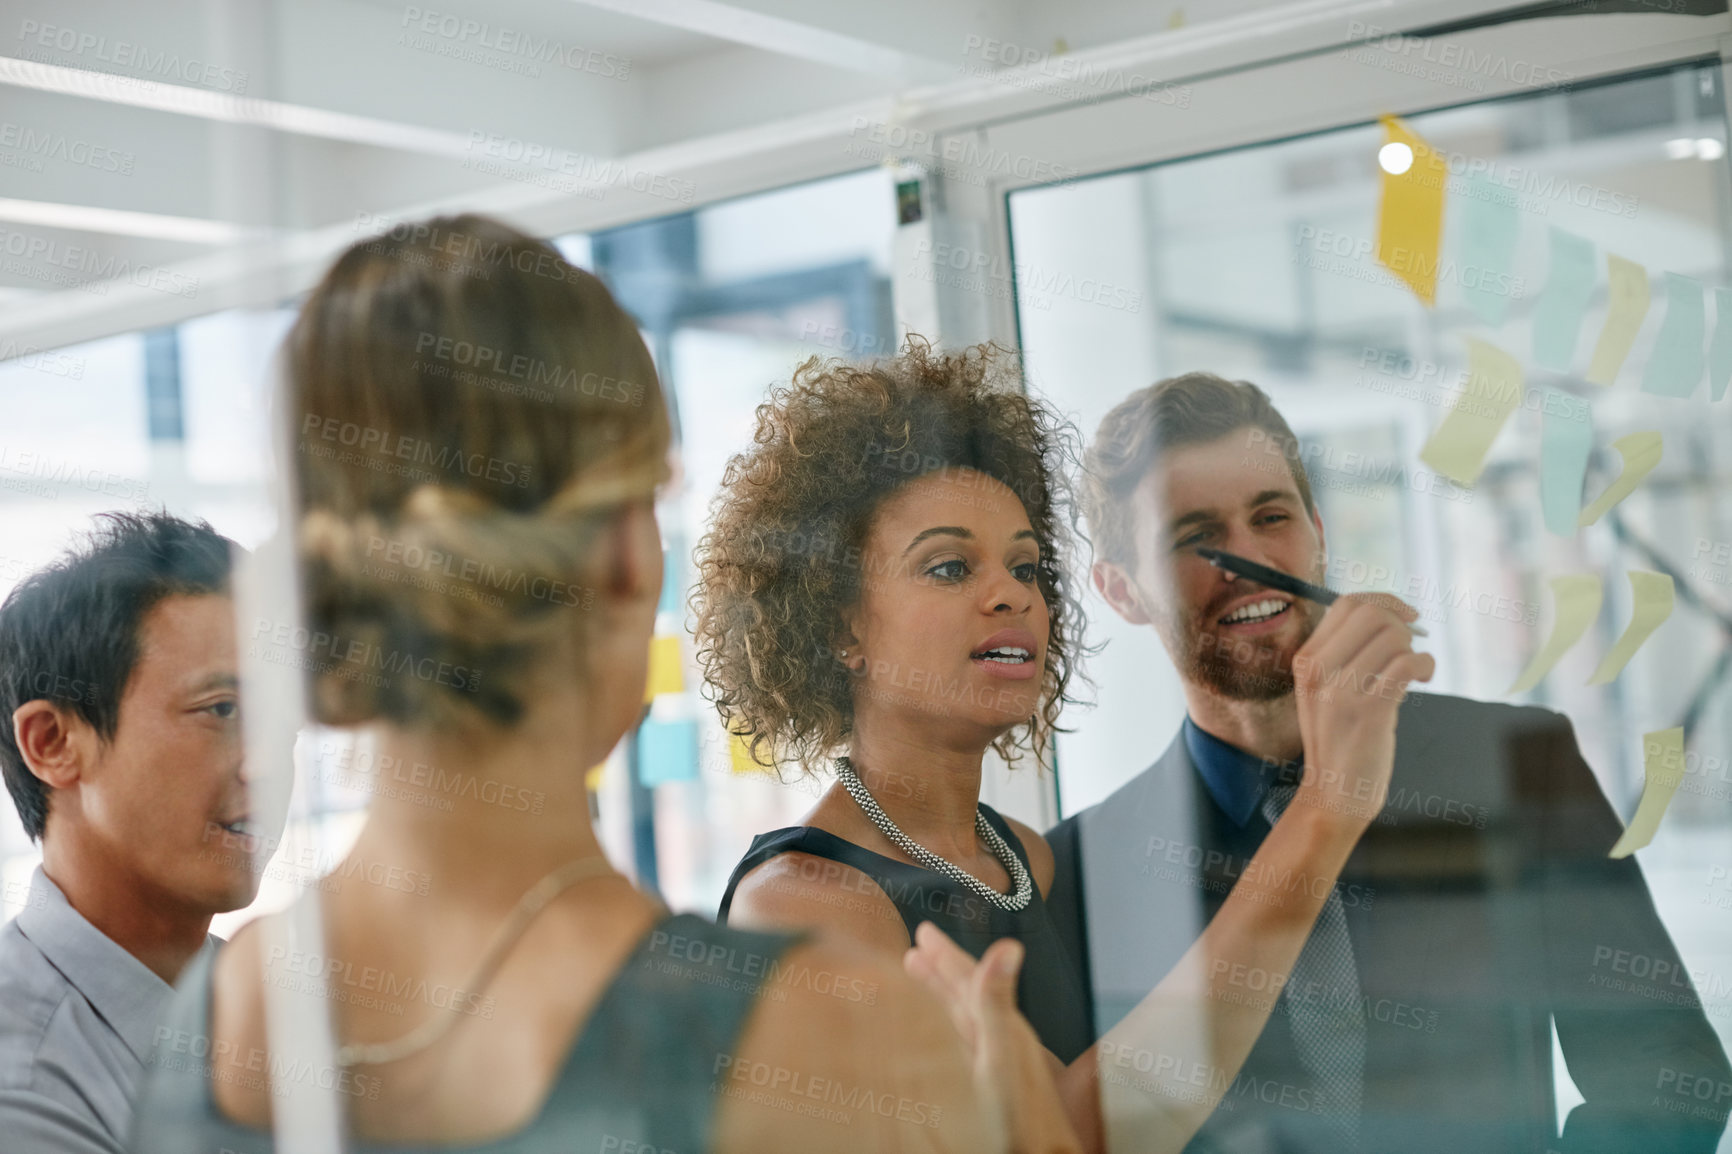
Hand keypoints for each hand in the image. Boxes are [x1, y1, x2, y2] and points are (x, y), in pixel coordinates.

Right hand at [904, 922, 1082, 1153]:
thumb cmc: (1019, 1120)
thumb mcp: (1000, 1054)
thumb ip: (997, 1002)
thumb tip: (1008, 947)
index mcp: (1003, 1024)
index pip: (969, 978)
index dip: (945, 954)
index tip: (924, 931)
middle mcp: (1002, 1037)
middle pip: (965, 991)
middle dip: (941, 966)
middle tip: (919, 944)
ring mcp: (997, 1059)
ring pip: (962, 1014)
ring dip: (941, 992)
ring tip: (920, 974)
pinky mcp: (991, 1080)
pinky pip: (962, 1039)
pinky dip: (946, 1024)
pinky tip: (939, 1030)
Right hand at [1290, 593, 1434, 826]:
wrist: (1333, 794)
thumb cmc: (1339, 741)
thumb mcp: (1325, 692)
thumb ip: (1344, 656)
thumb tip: (1392, 619)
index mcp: (1305, 661)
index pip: (1346, 603)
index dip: (1384, 601)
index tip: (1405, 617)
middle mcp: (1317, 671)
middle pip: (1371, 614)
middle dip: (1402, 624)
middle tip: (1409, 650)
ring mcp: (1340, 691)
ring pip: (1393, 637)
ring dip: (1415, 649)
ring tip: (1416, 671)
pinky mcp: (1368, 712)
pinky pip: (1406, 665)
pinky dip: (1425, 664)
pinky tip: (1425, 678)